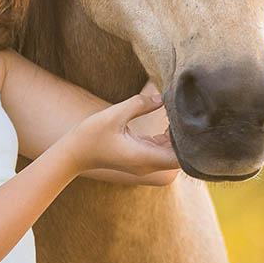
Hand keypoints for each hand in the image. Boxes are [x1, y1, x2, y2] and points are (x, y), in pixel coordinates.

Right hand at [65, 90, 180, 186]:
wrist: (73, 153)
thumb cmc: (90, 135)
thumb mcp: (114, 114)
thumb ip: (140, 104)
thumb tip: (162, 98)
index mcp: (143, 157)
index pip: (180, 159)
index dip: (190, 144)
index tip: (191, 124)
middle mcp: (147, 165)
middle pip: (179, 157)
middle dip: (186, 138)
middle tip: (188, 115)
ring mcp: (143, 163)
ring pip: (171, 154)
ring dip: (176, 137)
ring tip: (178, 114)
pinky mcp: (139, 157)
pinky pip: (160, 149)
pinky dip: (167, 137)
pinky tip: (167, 119)